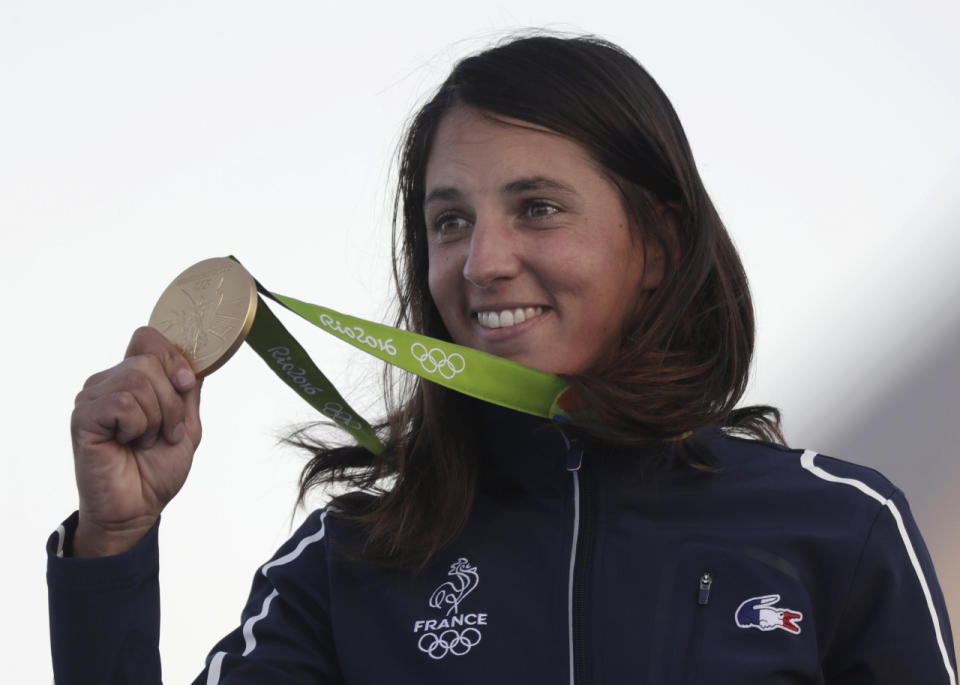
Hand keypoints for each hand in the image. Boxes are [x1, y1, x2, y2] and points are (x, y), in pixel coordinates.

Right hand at [70, 327, 202, 555]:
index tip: (186, 384)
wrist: (138, 508)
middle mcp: (108, 383)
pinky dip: (138, 427)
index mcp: (132, 380)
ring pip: (138, 380)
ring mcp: (92, 398)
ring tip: (146, 440)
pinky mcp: (83, 417)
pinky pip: (123, 403)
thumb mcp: (186, 424)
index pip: (148, 339)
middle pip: (150, 360)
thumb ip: (188, 390)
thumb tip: (197, 357)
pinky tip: (128, 443)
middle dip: (172, 401)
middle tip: (166, 432)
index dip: (173, 356)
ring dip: (157, 417)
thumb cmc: (157, 469)